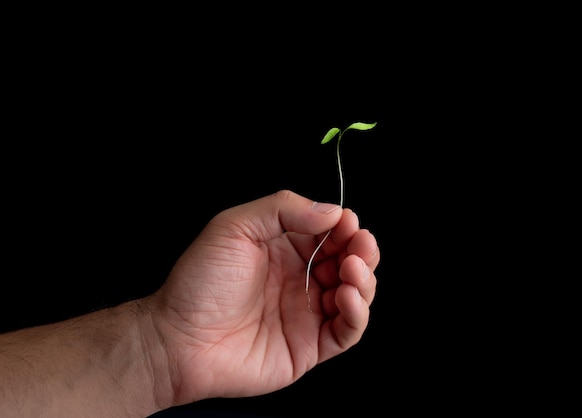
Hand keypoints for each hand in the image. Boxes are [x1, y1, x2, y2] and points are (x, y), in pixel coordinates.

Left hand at [152, 189, 379, 404]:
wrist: (178, 340)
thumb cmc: (199, 282)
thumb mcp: (235, 227)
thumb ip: (281, 210)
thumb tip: (330, 210)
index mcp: (285, 248)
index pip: (329, 233)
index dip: (344, 226)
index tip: (348, 222)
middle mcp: (301, 278)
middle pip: (349, 261)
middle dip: (362, 250)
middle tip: (361, 245)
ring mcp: (307, 313)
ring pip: (356, 294)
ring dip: (364, 279)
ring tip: (352, 269)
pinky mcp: (310, 346)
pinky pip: (347, 331)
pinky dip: (358, 314)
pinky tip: (348, 296)